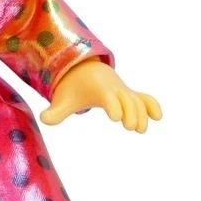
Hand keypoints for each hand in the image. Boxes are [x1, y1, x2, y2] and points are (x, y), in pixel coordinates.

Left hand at [39, 59, 161, 132]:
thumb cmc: (73, 88)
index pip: (108, 97)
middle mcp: (114, 89)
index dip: (113, 106)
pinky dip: (151, 105)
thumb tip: (42, 119)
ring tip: (140, 130)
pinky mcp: (129, 95)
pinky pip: (144, 98)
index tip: (115, 118)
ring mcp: (123, 91)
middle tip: (130, 128)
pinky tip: (158, 117)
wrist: (84, 70)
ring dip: (142, 112)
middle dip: (130, 111)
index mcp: (98, 89)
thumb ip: (55, 111)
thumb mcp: (63, 99)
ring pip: (137, 99)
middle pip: (126, 98)